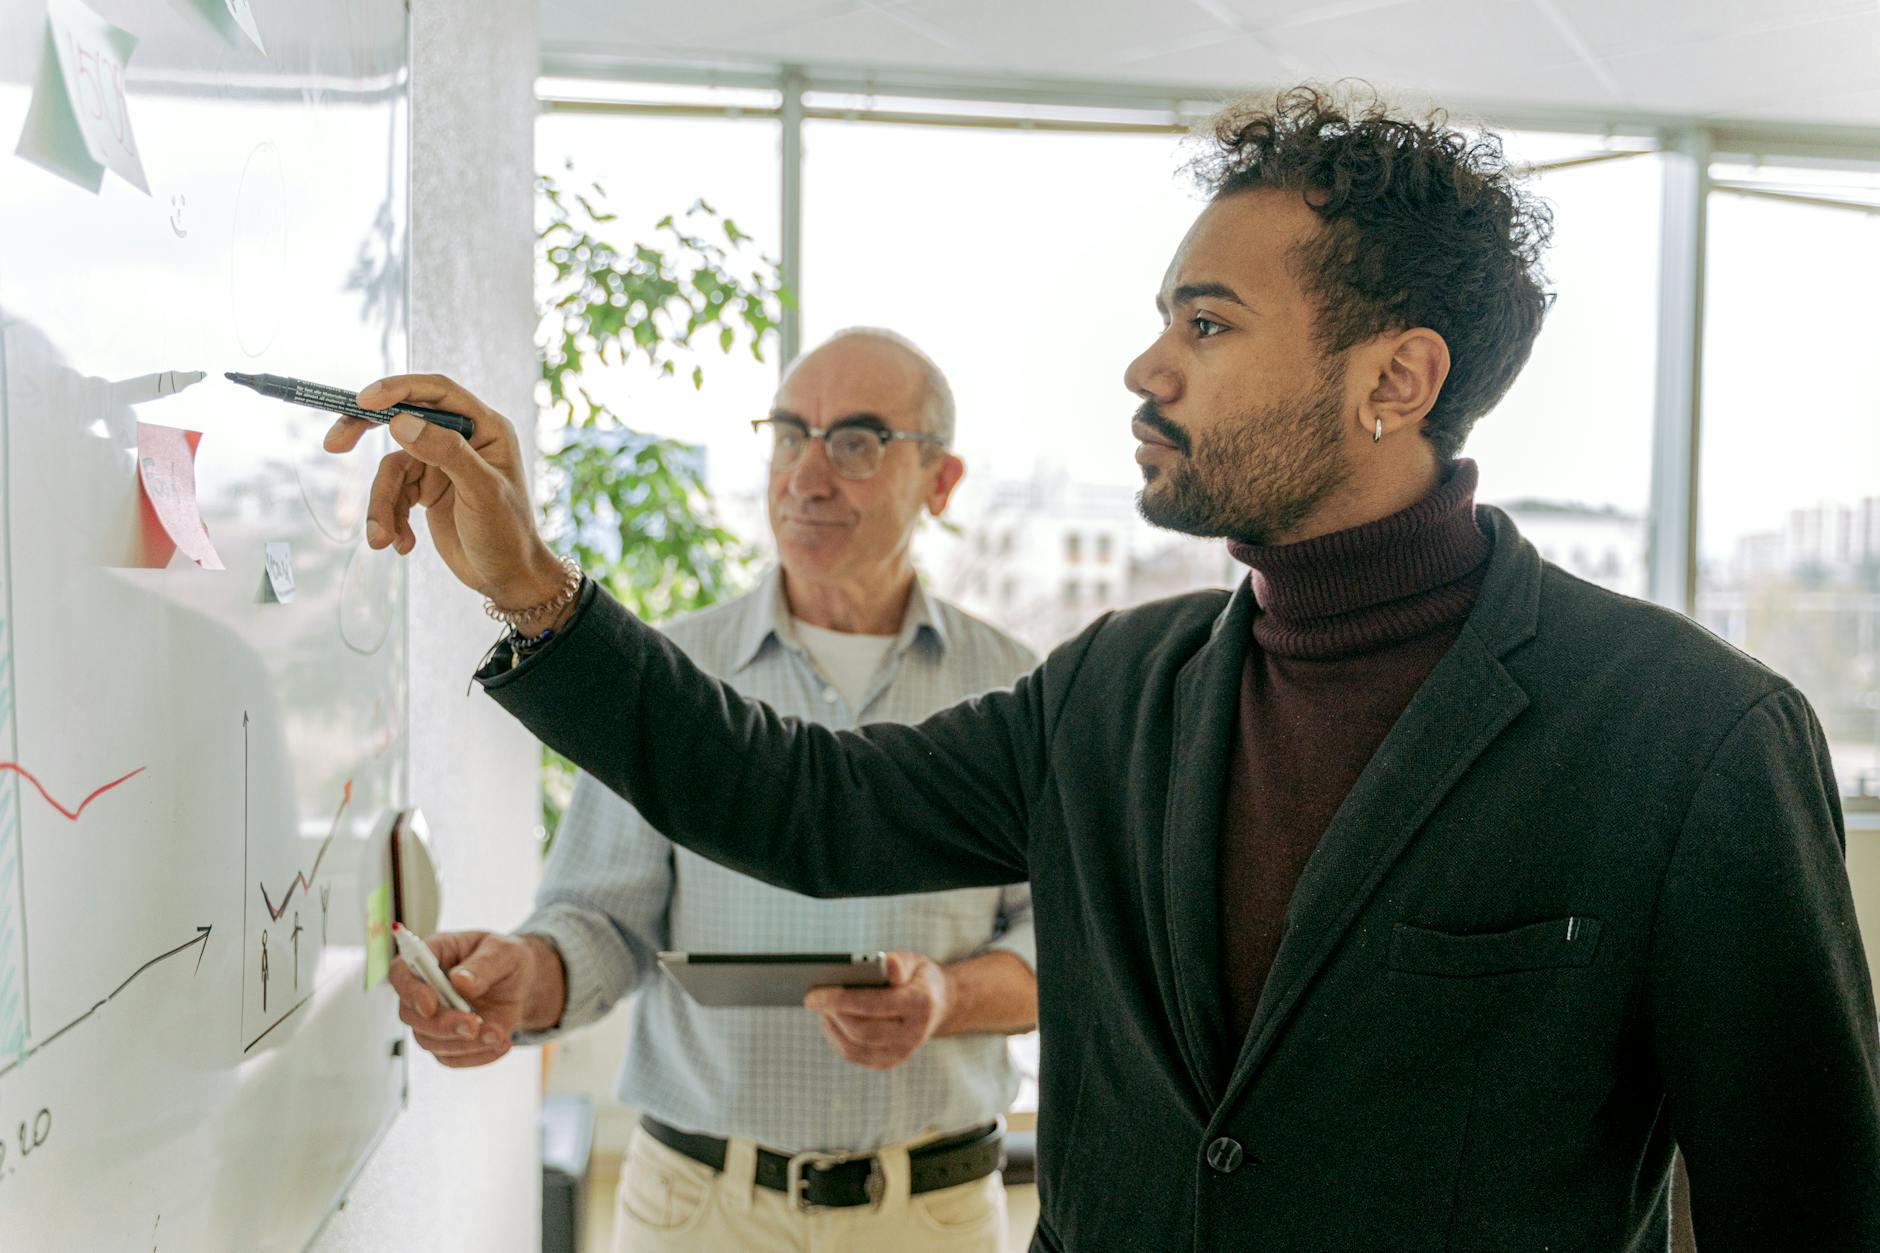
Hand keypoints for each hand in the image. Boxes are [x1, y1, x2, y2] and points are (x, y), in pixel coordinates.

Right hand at [322, 374, 564, 609]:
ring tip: (383, 539)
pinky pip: (394, 495)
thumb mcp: (481, 491)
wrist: (507, 579)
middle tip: (334, 444)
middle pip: (403, 420)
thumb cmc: (508, 533)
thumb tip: (400, 422)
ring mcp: (441, 464)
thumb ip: (446, 452)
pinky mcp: (426, 490)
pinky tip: (403, 545)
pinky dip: (391, 520)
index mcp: (485, 428)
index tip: (363, 400)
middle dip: (366, 432)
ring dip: (382, 505)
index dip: (398, 389)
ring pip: (392, 469)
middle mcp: (462, 439)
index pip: (437, 392)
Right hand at [388, 929, 556, 1068]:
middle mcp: (423, 989)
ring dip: (463, 1044)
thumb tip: (459, 980)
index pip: (401, 973)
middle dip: (441, 1025)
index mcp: (431, 956)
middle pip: (411, 1015)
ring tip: (497, 1035)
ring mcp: (433, 1018)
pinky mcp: (448, 1041)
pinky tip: (500, 1044)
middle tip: (472, 1026)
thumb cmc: (506, 957)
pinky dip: (476, 1056)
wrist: (521, 983)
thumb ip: (483, 965)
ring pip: (430, 1041)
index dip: (409, 991)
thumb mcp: (503, 951)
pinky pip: (451, 1058)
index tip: (430, 1006)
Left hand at [804, 951, 949, 1070]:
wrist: (938, 1005)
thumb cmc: (916, 976)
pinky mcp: (889, 1062)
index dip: (839, 999)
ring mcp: (903, 1052)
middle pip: (861, 1030)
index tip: (812, 993)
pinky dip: (836, 1038)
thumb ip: (898, 962)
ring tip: (819, 1008)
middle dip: (831, 1013)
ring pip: (854, 1047)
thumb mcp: (913, 961)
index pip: (874, 1004)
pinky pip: (854, 1055)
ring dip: (830, 1026)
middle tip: (811, 997)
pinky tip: (829, 1021)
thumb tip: (887, 964)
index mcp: (921, 1004)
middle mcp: (914, 1033)